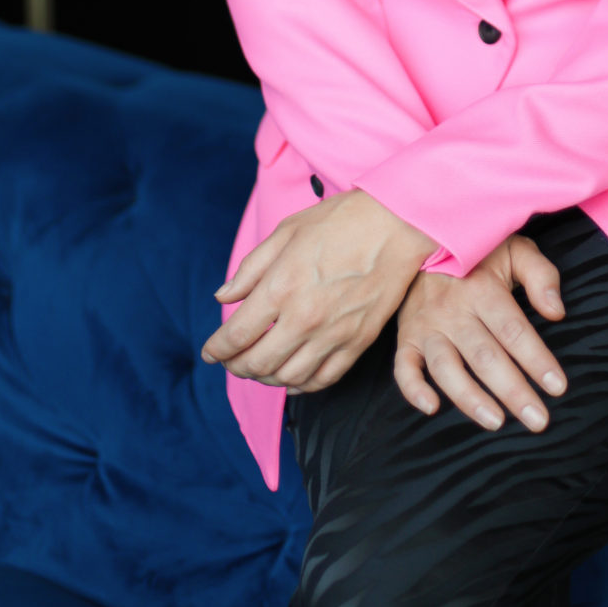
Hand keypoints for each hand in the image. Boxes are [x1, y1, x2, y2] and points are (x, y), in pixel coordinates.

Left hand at [201, 189, 437, 391]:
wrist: (397, 224)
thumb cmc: (341, 220)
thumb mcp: (287, 232)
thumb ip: (251, 268)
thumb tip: (223, 296)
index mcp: (281, 287)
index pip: (236, 335)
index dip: (216, 350)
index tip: (210, 352)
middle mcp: (303, 318)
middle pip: (256, 363)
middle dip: (235, 367)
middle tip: (230, 361)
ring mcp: (332, 334)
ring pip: (287, 377)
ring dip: (265, 378)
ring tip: (259, 368)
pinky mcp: (357, 343)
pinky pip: (322, 380)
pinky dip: (301, 385)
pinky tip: (291, 379)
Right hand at [394, 231, 567, 432]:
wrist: (425, 239)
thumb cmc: (478, 253)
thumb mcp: (514, 250)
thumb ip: (541, 276)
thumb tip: (556, 312)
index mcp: (482, 289)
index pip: (513, 331)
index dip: (536, 360)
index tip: (557, 387)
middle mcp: (453, 310)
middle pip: (485, 356)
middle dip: (513, 391)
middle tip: (538, 421)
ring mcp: (426, 325)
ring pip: (446, 367)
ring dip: (470, 398)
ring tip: (496, 422)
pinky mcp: (406, 337)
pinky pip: (403, 367)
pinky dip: (413, 389)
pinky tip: (431, 408)